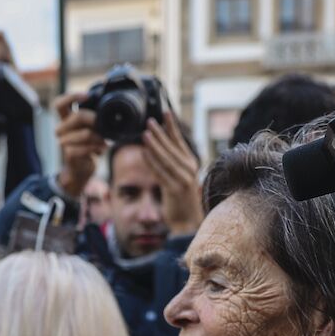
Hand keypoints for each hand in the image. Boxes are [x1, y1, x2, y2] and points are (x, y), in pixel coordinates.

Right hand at [53, 91, 106, 199]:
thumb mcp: (91, 128)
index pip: (59, 104)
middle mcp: (61, 129)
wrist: (80, 169)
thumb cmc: (88, 145)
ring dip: (99, 138)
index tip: (87, 96)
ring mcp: (63, 141)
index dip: (72, 97)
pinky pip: (87, 147)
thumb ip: (93, 117)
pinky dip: (97, 149)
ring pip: (85, 133)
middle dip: (95, 120)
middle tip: (103, 127)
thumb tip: (108, 105)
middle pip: (78, 116)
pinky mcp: (69, 153)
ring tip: (104, 142)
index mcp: (65, 119)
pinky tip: (99, 151)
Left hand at [142, 111, 203, 236]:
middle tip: (150, 120)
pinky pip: (161, 172)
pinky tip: (144, 152)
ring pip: (166, 158)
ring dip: (155, 144)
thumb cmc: (180, 201)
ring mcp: (183, 179)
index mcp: (190, 164)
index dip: (172, 127)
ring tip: (145, 133)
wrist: (188, 223)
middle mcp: (189, 169)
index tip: (165, 112)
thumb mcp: (177, 179)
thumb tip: (160, 149)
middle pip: (172, 147)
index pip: (180, 142)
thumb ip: (171, 165)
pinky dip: (152, 162)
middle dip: (161, 132)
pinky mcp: (175, 189)